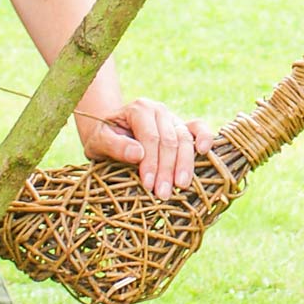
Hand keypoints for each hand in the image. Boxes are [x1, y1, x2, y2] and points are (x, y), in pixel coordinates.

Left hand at [78, 97, 212, 199]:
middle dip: (167, 169)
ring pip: (185, 139)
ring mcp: (172, 118)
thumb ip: (115, 146)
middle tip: (163, 194)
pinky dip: (205, 138)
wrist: (108, 131)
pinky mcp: (182, 127)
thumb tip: (138, 154)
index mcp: (139, 109)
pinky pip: (198, 129)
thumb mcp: (98, 141)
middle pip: (169, 140)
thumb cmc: (103, 138)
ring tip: (181, 187)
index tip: (148, 184)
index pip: (150, 137)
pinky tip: (204, 152)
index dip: (151, 162)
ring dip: (185, 164)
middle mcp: (158, 110)